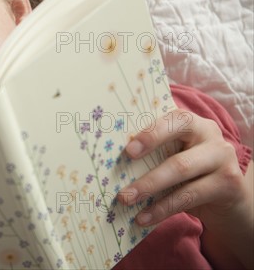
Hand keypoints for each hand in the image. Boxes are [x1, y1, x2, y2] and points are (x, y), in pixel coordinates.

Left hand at [117, 108, 253, 266]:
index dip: (150, 135)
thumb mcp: (174, 150)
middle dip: (148, 176)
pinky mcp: (227, 185)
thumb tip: (111, 159)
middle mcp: (210, 136)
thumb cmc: (188, 165)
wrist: (227, 190)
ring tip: (125, 201)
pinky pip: (189, 198)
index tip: (128, 151)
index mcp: (192, 121)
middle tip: (123, 190)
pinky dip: (162, 210)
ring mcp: (223, 160)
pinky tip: (143, 218)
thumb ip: (153, 148)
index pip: (173, 120)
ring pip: (182, 177)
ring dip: (150, 191)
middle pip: (178, 157)